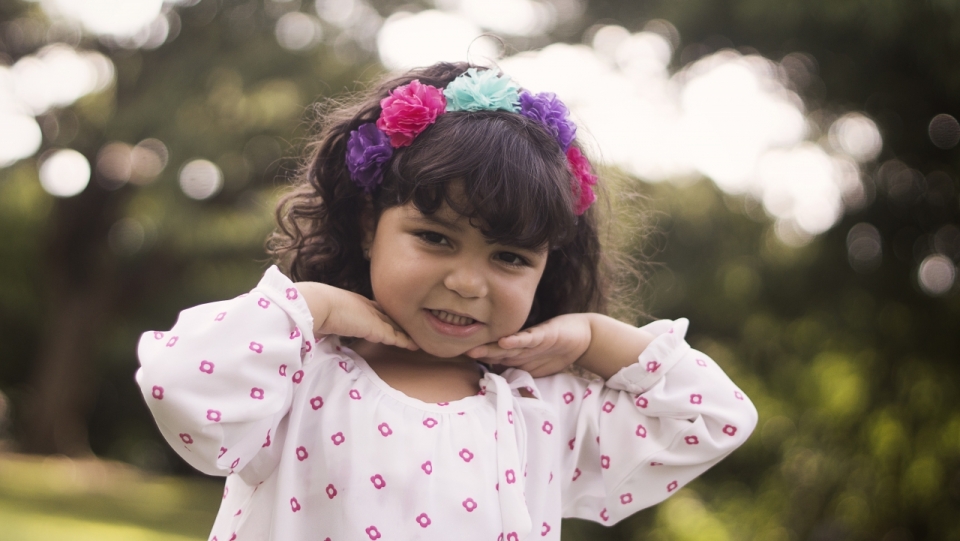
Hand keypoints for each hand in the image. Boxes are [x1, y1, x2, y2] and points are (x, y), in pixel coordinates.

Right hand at [295, 282, 417, 349]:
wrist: (319, 305)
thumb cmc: (315, 309)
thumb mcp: (324, 315)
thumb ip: (327, 322)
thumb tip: (318, 331)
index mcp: (354, 301)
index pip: (372, 309)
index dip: (381, 314)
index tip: (388, 319)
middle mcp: (366, 306)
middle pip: (387, 315)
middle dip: (397, 321)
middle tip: (409, 326)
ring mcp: (373, 316)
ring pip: (394, 325)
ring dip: (405, 331)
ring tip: (417, 337)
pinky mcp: (376, 328)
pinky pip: (395, 336)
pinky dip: (405, 341)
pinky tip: (415, 345)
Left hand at [465, 313, 591, 376]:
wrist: (583, 336)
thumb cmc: (557, 350)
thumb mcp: (536, 368)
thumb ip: (520, 375)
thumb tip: (503, 390)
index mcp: (517, 355)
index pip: (493, 360)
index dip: (478, 361)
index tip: (458, 364)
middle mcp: (520, 347)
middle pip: (495, 352)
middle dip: (478, 354)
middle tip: (456, 354)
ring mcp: (531, 341)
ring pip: (507, 346)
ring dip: (490, 348)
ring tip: (473, 350)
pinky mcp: (544, 335)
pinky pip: (528, 338)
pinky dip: (517, 340)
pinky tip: (504, 341)